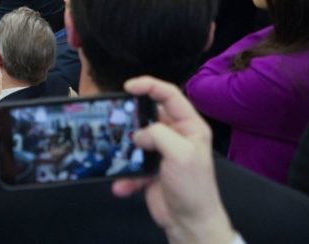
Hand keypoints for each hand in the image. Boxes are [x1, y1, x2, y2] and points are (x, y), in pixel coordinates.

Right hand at [112, 76, 234, 243]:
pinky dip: (124, 175)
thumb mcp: (181, 154)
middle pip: (147, 115)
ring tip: (115, 154)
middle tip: (115, 120)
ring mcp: (161, 153)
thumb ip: (158, 134)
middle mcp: (175, 135)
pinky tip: (122, 185)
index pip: (169, 95)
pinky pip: (131, 165)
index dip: (149, 85)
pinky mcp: (149, 170)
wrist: (189, 223)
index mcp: (189, 126)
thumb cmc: (193, 187)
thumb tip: (138, 134)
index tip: (128, 86)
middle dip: (131, 119)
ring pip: (135, 140)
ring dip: (124, 149)